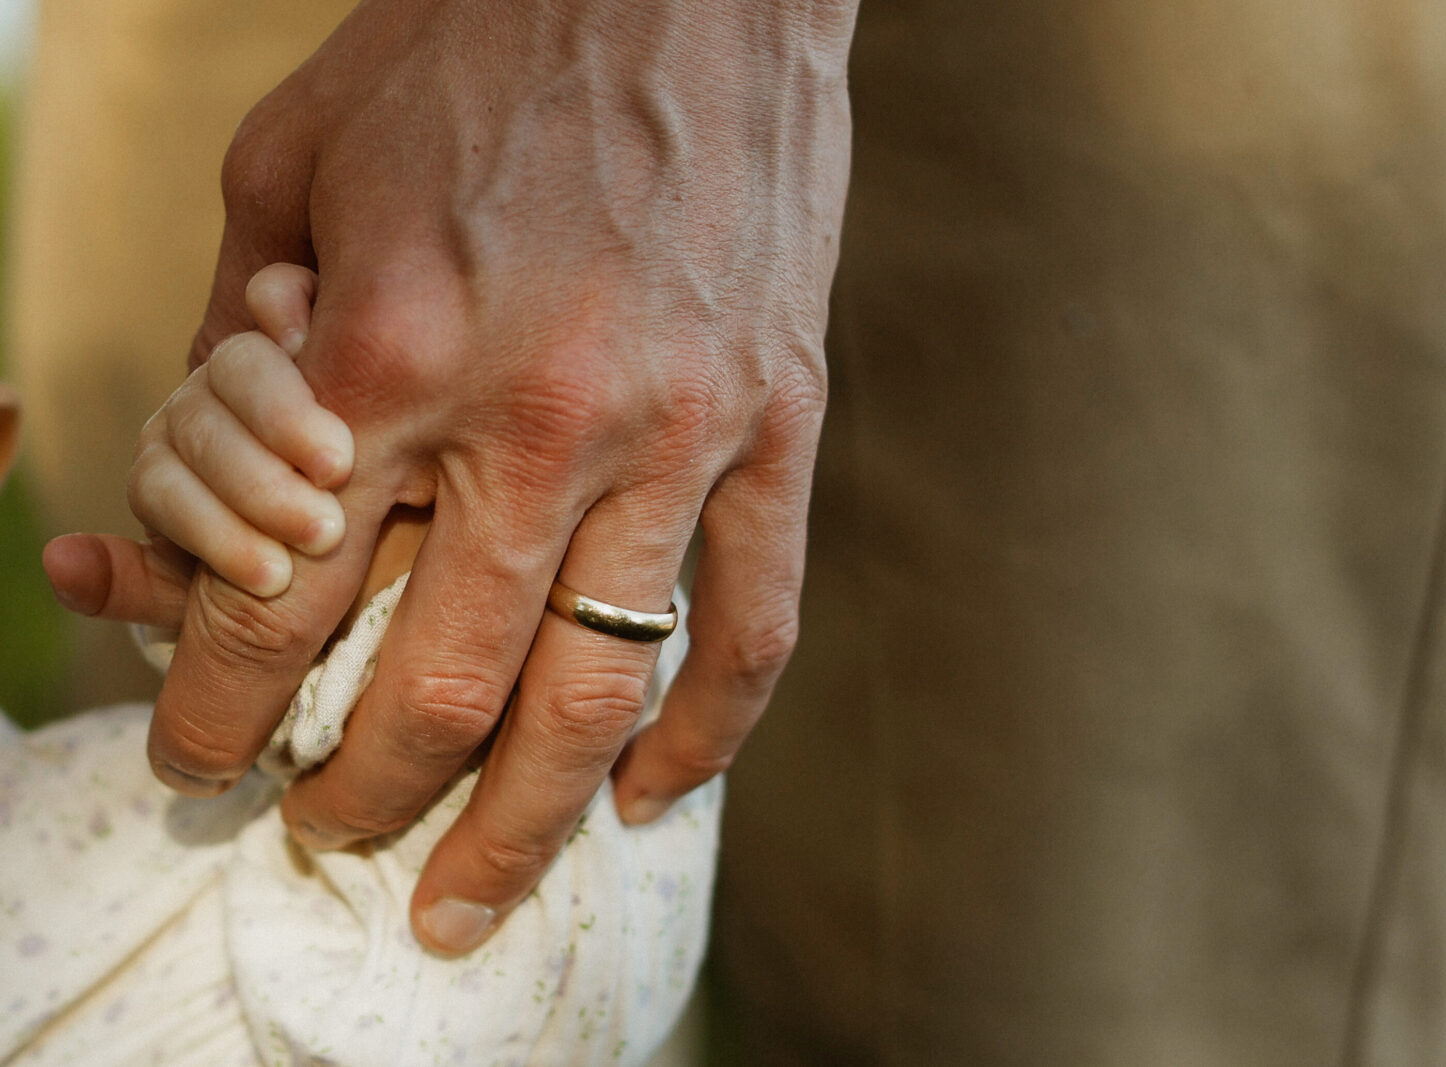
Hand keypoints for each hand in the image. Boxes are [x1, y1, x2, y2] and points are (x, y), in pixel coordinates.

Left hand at [152, 0, 856, 952]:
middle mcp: (543, 412)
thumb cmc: (473, 43)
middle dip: (363, 793)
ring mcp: (682, 429)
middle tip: (328, 834)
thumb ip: (246, 339)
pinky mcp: (780, 422)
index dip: (218, 708)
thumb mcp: (295, 163)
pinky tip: (654, 795)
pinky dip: (707, 734)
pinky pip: (753, 622)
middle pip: (441, 683)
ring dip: (526, 821)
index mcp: (394, 344)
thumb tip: (224, 485)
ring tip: (473, 895)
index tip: (201, 758)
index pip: (279, 598)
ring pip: (599, 689)